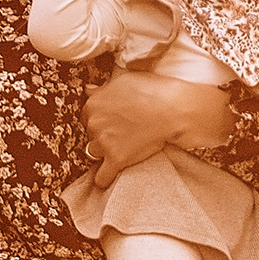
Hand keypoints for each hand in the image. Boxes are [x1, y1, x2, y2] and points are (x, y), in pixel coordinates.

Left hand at [83, 71, 233, 175]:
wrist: (171, 109)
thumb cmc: (152, 91)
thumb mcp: (124, 81)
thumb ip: (103, 89)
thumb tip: (88, 90)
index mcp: (94, 103)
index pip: (87, 115)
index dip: (101, 119)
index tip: (112, 121)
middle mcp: (94, 122)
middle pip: (91, 134)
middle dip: (103, 134)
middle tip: (121, 132)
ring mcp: (104, 142)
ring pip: (94, 153)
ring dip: (104, 153)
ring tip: (119, 150)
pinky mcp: (116, 159)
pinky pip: (102, 176)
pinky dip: (104, 179)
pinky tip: (108, 177)